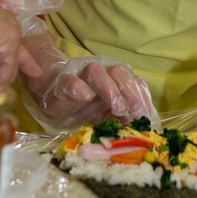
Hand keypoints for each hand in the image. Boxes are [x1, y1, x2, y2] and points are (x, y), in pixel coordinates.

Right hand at [20, 36, 158, 131]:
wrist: (52, 95)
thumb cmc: (84, 107)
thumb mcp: (107, 116)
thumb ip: (123, 118)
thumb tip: (143, 126)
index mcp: (114, 82)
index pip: (131, 81)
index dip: (140, 96)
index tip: (144, 113)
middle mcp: (101, 75)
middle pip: (117, 71)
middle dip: (127, 89)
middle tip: (130, 109)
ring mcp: (81, 77)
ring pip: (95, 71)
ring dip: (109, 87)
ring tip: (116, 107)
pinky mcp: (62, 83)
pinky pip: (69, 80)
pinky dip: (77, 87)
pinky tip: (85, 96)